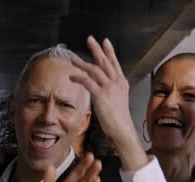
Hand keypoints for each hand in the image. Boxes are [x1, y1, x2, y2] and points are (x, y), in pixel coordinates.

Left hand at [69, 37, 145, 168]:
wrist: (122, 129)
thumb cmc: (118, 119)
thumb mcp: (117, 101)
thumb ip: (110, 92)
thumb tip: (100, 89)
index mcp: (122, 83)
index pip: (115, 63)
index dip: (109, 52)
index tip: (105, 41)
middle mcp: (117, 83)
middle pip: (105, 61)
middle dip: (97, 49)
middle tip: (90, 39)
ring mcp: (109, 88)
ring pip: (94, 70)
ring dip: (82, 63)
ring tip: (73, 59)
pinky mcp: (101, 96)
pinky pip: (87, 82)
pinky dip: (78, 77)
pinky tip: (71, 76)